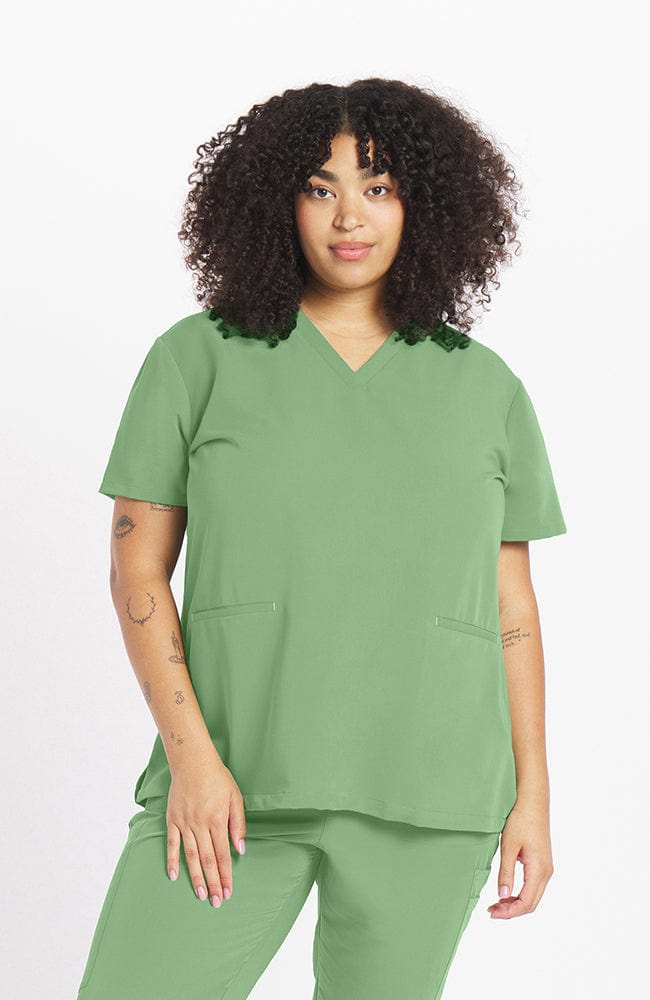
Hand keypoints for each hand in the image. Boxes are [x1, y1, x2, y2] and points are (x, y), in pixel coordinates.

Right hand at [166, 748, 246, 907]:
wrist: (193, 761)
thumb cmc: (217, 778)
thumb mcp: (235, 797)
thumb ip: (238, 824)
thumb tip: (241, 849)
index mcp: (217, 820)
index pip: (223, 855)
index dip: (226, 875)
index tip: (228, 891)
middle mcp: (200, 825)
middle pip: (207, 860)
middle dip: (213, 883)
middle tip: (215, 902)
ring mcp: (184, 823)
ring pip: (190, 856)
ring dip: (195, 877)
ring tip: (200, 894)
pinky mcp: (172, 820)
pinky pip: (172, 843)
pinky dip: (172, 860)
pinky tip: (173, 875)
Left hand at [487, 799, 553, 918]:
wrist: (533, 800)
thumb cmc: (521, 819)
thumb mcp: (509, 846)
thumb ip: (506, 872)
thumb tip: (502, 896)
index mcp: (539, 869)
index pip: (526, 902)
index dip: (509, 912)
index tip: (492, 912)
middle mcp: (546, 872)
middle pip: (531, 903)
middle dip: (511, 911)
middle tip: (491, 911)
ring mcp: (545, 867)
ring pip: (532, 896)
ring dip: (515, 903)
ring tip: (495, 903)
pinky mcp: (541, 862)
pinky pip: (532, 886)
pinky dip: (520, 893)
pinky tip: (505, 892)